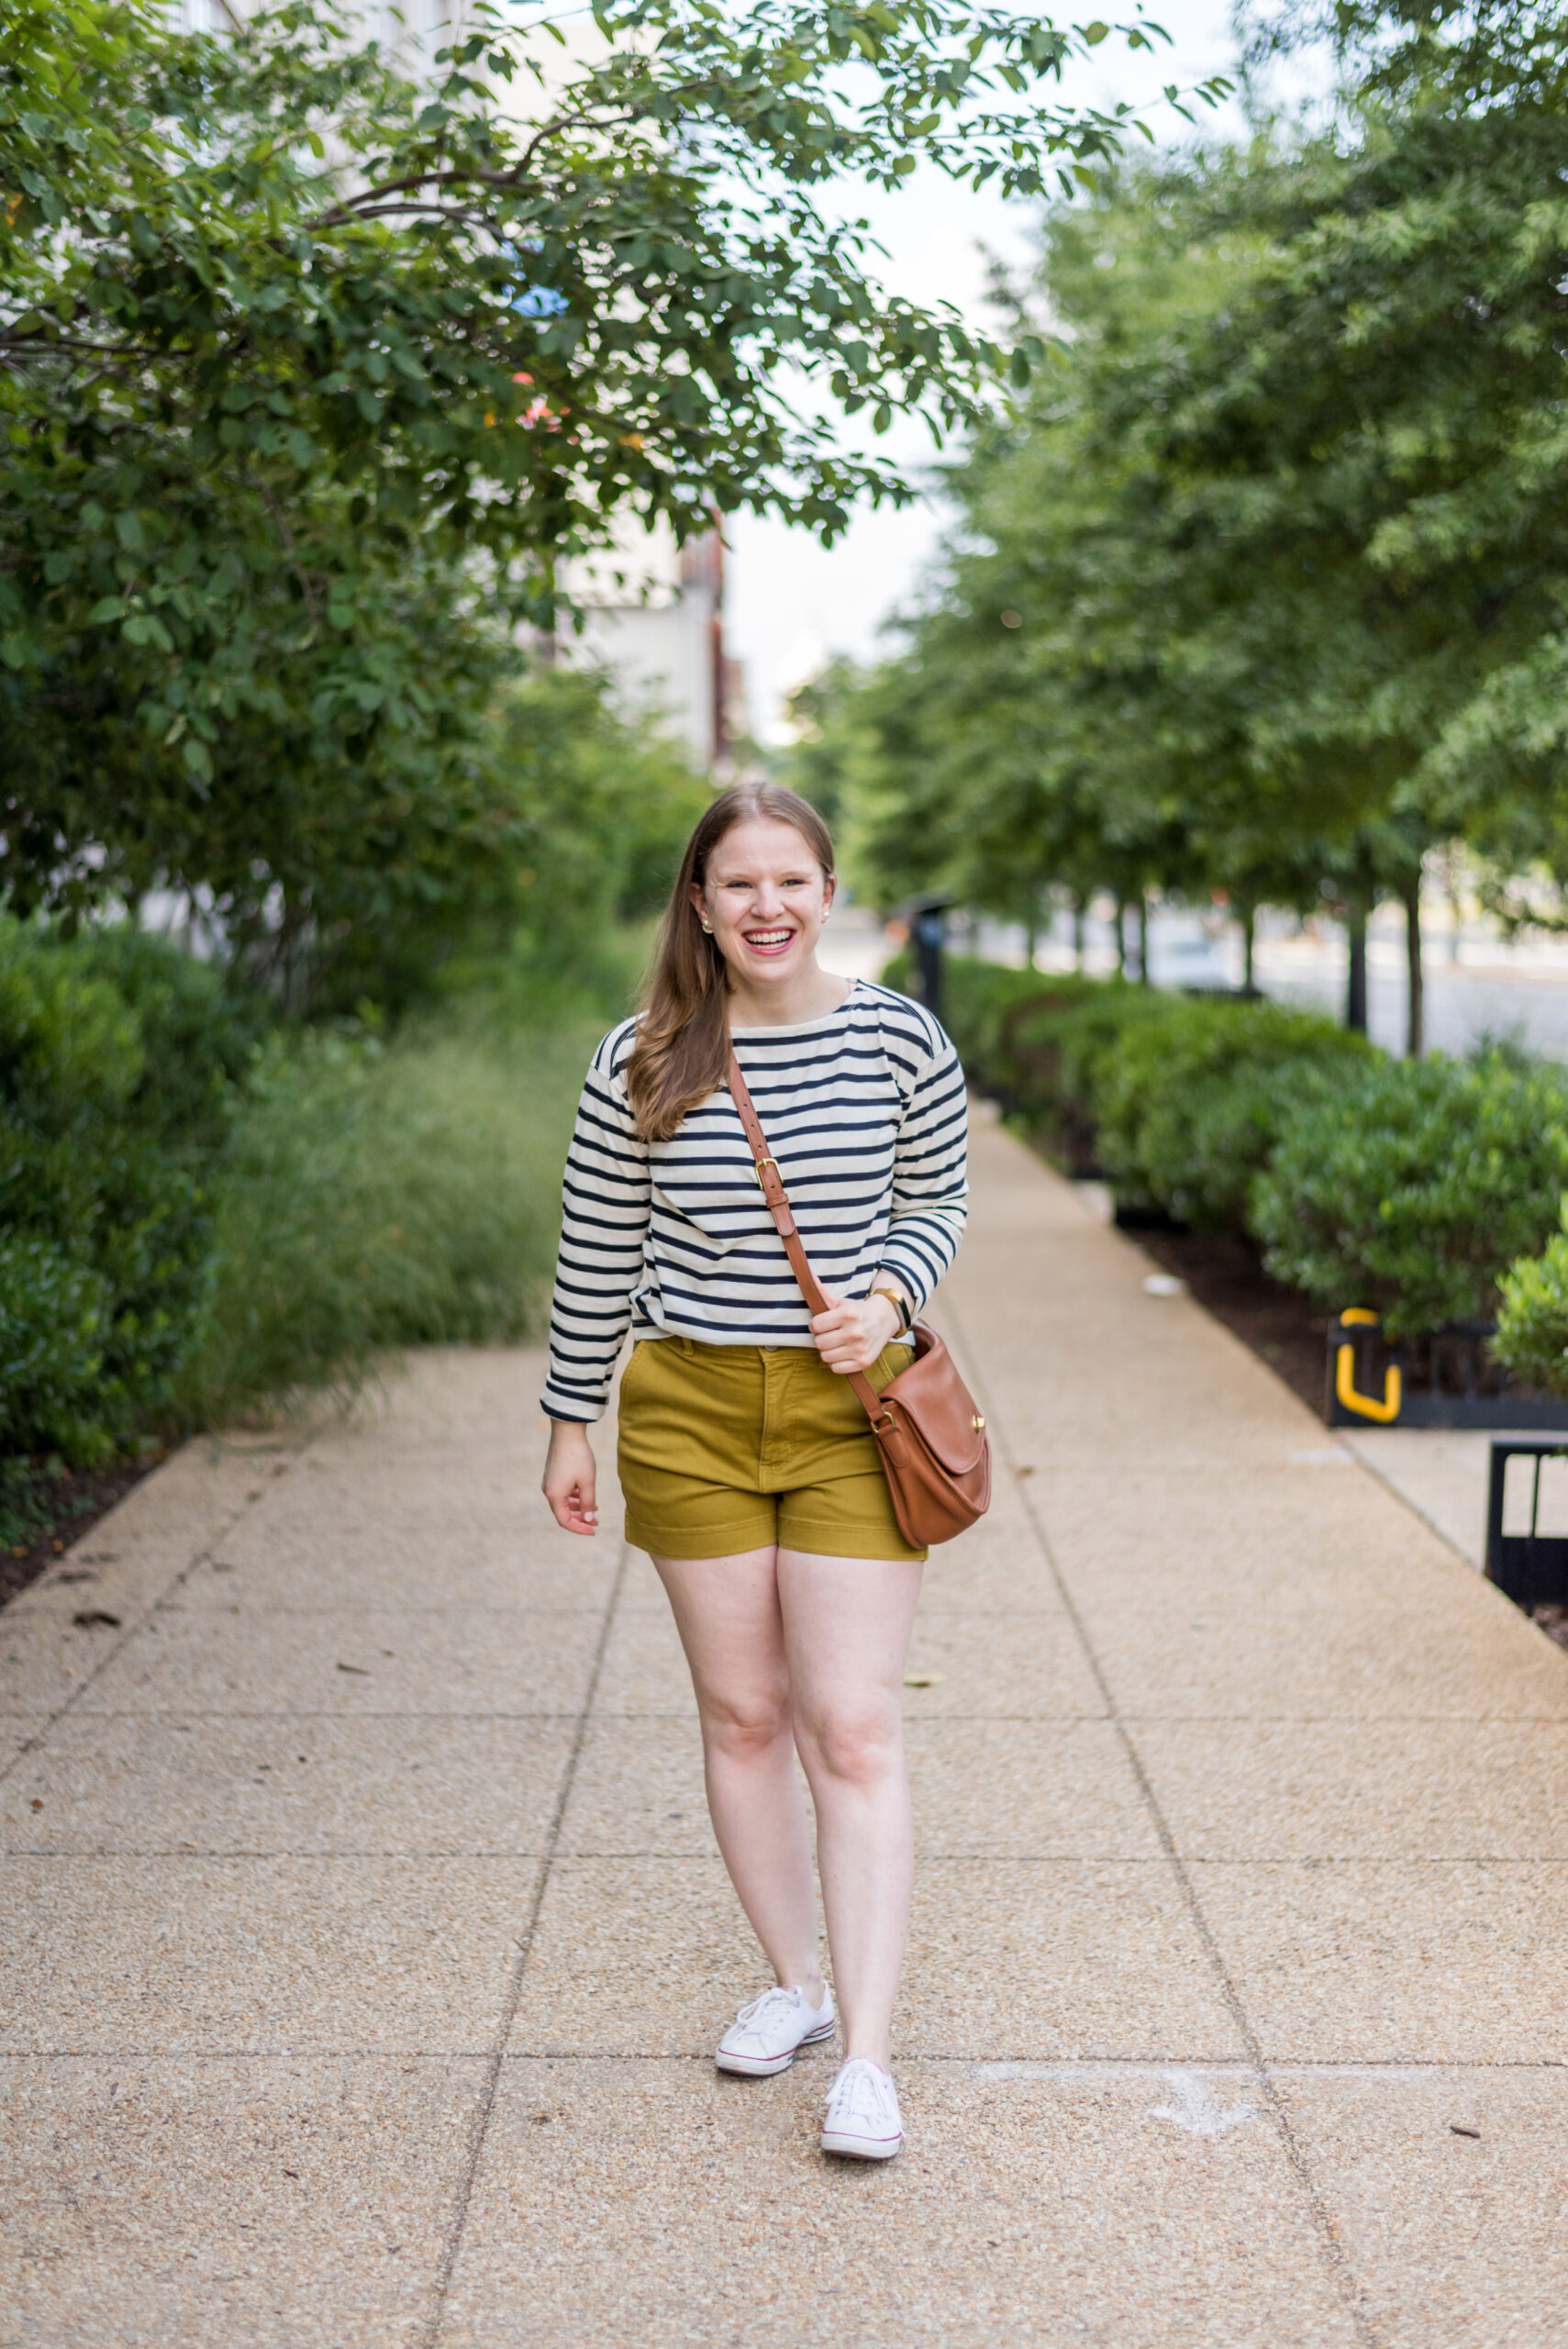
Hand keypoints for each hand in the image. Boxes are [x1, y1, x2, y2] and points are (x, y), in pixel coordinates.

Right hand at [543, 1419, 598, 1534]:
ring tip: (595, 1508)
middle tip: (596, 1522)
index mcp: (555, 1496)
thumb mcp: (587, 1482)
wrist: (567, 1432)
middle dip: (581, 1519)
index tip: (594, 1530)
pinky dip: (574, 1497)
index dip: (580, 1528)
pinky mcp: (552, 1474)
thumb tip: (588, 1519)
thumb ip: (588, 1502)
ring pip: (563, 1502)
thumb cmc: (578, 1457)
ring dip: (578, 1507)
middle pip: (563, 1513)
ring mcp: (549, 1482)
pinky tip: (585, 1494)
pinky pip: (562, 1492)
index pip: (565, 1521)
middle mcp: (548, 1491)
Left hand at [809, 1287, 902, 1375]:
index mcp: (847, 1314)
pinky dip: (836, 1362)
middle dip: (821, 1338)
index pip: (815, 1325)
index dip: (816, 1325)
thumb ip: (821, 1292)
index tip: (823, 1323)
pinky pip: (836, 1368)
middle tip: (830, 1334)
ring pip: (825, 1357)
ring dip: (828, 1351)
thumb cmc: (856, 1311)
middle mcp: (855, 1332)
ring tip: (836, 1343)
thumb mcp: (840, 1302)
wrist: (883, 1320)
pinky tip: (842, 1353)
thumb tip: (808, 1276)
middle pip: (819, 1343)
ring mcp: (860, 1349)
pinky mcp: (863, 1362)